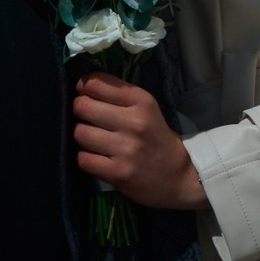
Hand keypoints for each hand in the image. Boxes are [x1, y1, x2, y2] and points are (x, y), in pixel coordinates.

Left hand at [73, 71, 206, 210]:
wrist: (179, 177)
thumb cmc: (156, 138)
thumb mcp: (146, 108)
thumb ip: (118, 95)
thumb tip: (83, 85)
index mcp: (141, 101)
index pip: (96, 83)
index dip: (84, 87)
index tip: (85, 94)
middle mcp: (134, 122)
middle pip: (82, 107)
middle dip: (80, 112)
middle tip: (88, 119)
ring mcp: (126, 149)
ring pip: (80, 133)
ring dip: (83, 138)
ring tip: (95, 141)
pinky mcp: (119, 173)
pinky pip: (83, 159)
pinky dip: (86, 159)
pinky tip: (98, 158)